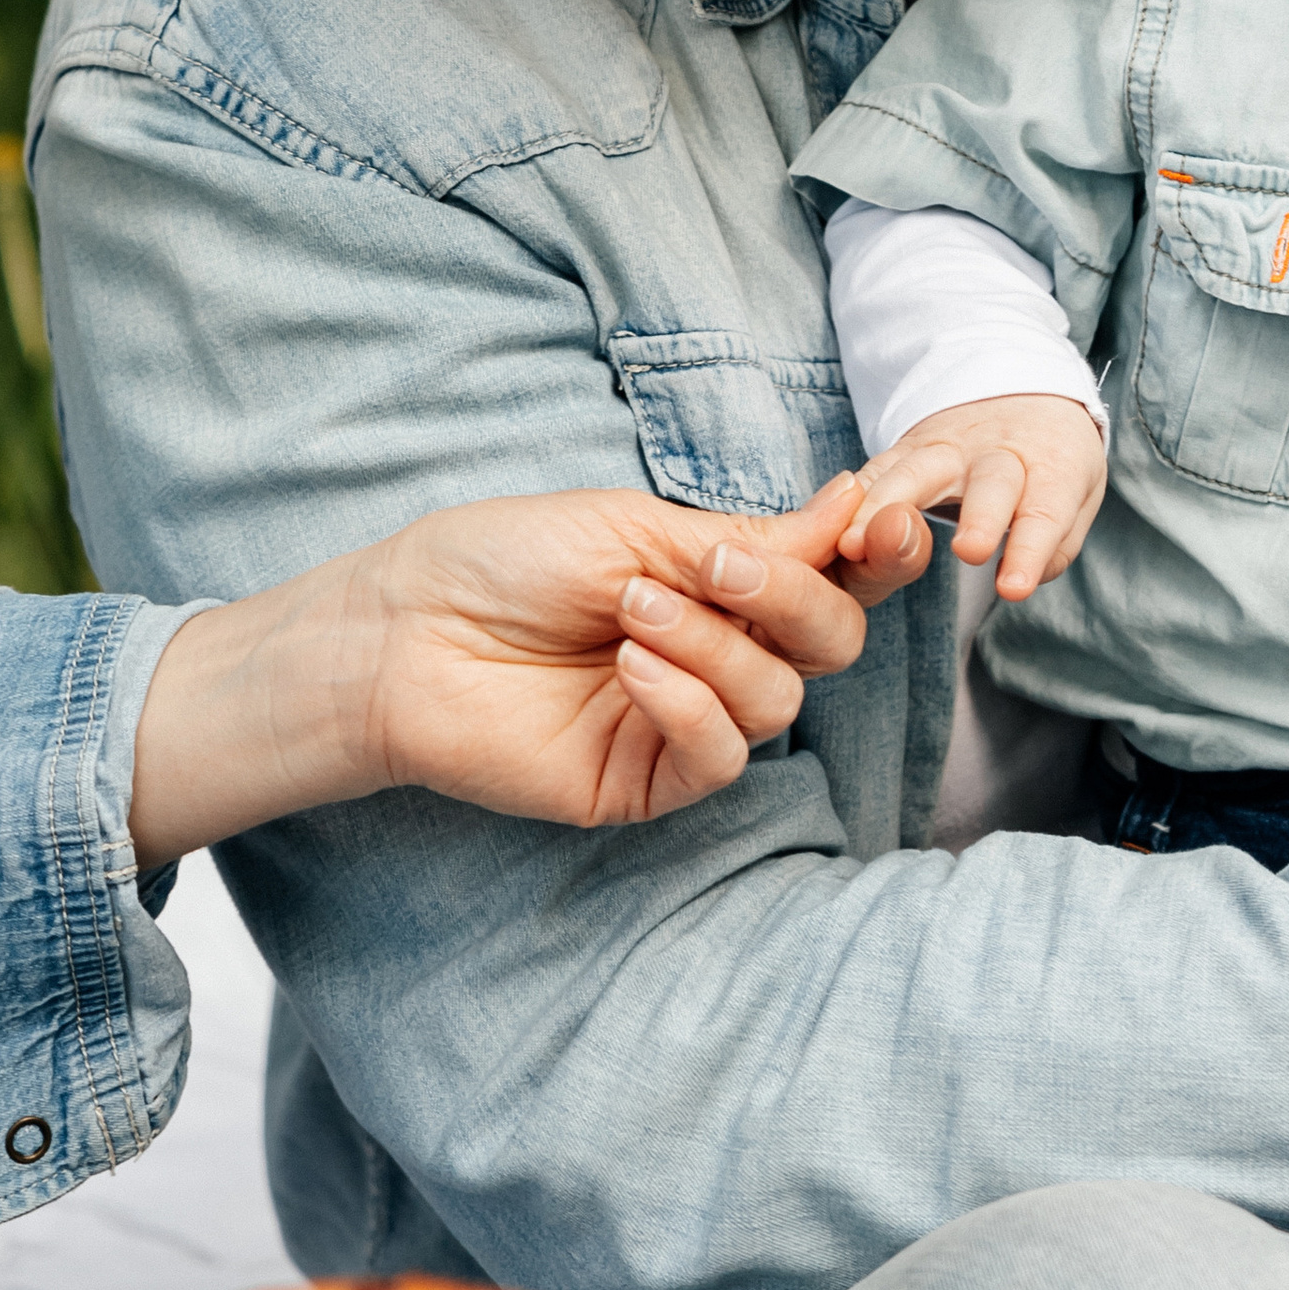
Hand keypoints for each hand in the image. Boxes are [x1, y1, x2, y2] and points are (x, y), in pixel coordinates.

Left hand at [129, 473, 916, 864]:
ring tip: (632, 609)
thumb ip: (753, 539)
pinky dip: (691, 704)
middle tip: (721, 564)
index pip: (835, 576)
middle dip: (796, 597)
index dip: (878, 555)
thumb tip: (855, 508)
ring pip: (780, 699)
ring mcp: (684, 720)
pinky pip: (721, 758)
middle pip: (832, 641)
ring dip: (716, 643)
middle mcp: (720, 650)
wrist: (407, 630)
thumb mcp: (639, 527)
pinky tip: (632, 668)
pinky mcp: (645, 781)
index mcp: (725, 581)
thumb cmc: (507, 560)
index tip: (880, 523)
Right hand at [840, 393, 1108, 600]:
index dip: (1029, 548)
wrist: (1026, 390)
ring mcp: (949, 445)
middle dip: (980, 517)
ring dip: (887, 507)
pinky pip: (877, 468)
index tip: (1013, 587)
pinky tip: (830, 526)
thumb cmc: (1053, 457)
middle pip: (991, 483)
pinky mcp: (909, 446)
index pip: (1046, 509)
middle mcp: (1000, 451)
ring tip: (856, 547)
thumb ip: (1057, 542)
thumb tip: (1018, 579)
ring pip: (917, 470)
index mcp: (1052, 463)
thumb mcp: (1079, 492)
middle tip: (969, 552)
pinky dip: (853, 497)